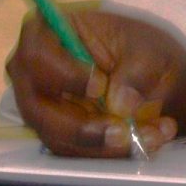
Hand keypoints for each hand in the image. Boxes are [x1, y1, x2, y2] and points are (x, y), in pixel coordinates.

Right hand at [5, 9, 185, 156]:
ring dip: (107, 145)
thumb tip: (121, 105)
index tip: (99, 88)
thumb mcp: (149, 49)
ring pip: (58, 138)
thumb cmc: (139, 47)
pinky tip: (151, 140)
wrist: (152, 72)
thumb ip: (137, 71)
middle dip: (85, 129)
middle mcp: (31, 73)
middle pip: (39, 109)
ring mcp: (40, 106)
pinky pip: (76, 151)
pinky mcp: (56, 131)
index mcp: (46, 34)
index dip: (64, 76)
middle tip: (126, 133)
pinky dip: (113, 152)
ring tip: (155, 135)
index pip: (37, 57)